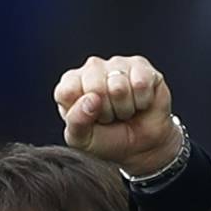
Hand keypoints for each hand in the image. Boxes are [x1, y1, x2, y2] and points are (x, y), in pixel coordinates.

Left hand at [54, 55, 180, 177]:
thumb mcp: (84, 140)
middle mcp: (91, 69)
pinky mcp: (140, 65)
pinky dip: (142, 101)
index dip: (82, 112)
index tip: (91, 120)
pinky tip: (139, 102)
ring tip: (125, 110)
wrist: (143, 146)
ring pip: (119, 87)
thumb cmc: (109, 141)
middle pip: (95, 88)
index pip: (67, 91)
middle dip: (107, 112)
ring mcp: (116, 64)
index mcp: (70, 84)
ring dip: (125, 108)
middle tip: (111, 117)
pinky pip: (140, 84)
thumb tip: (90, 99)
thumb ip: (77, 122)